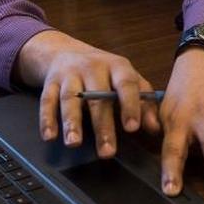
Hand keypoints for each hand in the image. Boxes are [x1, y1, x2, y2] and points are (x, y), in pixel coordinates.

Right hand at [14, 30, 160, 155]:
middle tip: (106, 152)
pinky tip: (49, 136)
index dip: (130, 105)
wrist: (67, 52)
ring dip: (71, 122)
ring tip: (74, 143)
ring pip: (70, 98)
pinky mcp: (50, 82)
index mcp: (117, 67)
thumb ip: (144, 102)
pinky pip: (47, 101)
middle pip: (97, 97)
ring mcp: (70, 74)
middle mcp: (93, 68)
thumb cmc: (106, 73)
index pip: (126, 84)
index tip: (132, 128)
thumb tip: (157, 128)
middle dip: (102, 126)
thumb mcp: (128, 80)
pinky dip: (46, 119)